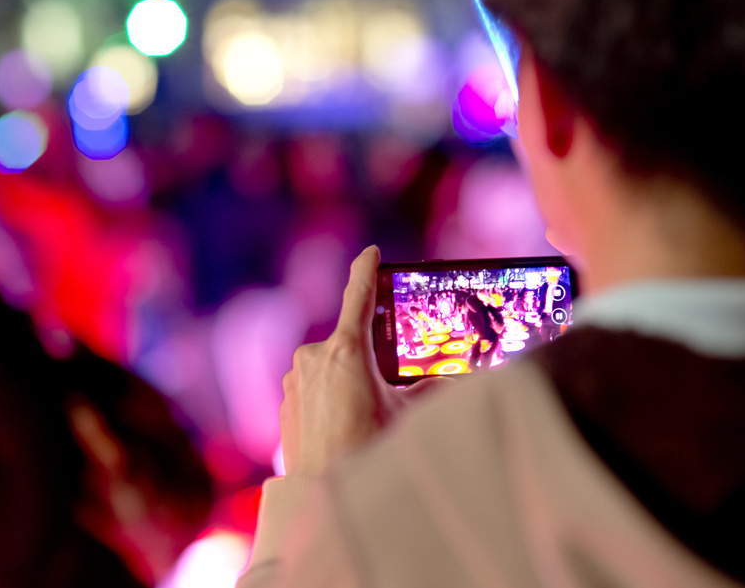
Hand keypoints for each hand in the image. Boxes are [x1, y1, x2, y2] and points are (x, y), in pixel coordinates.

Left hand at [280, 246, 448, 475]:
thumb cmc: (367, 449)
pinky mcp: (286, 402)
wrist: (323, 491)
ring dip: (348, 381)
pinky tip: (342, 427)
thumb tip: (459, 379)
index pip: (358, 297)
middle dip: (368, 360)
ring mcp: (295, 379)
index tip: (371, 253)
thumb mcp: (406, 415)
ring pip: (330, 367)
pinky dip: (329, 398)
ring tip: (363, 418)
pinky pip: (313, 388)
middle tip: (384, 389)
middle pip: (349, 343)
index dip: (366, 271)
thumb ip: (430, 389)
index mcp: (345, 351)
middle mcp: (314, 357)